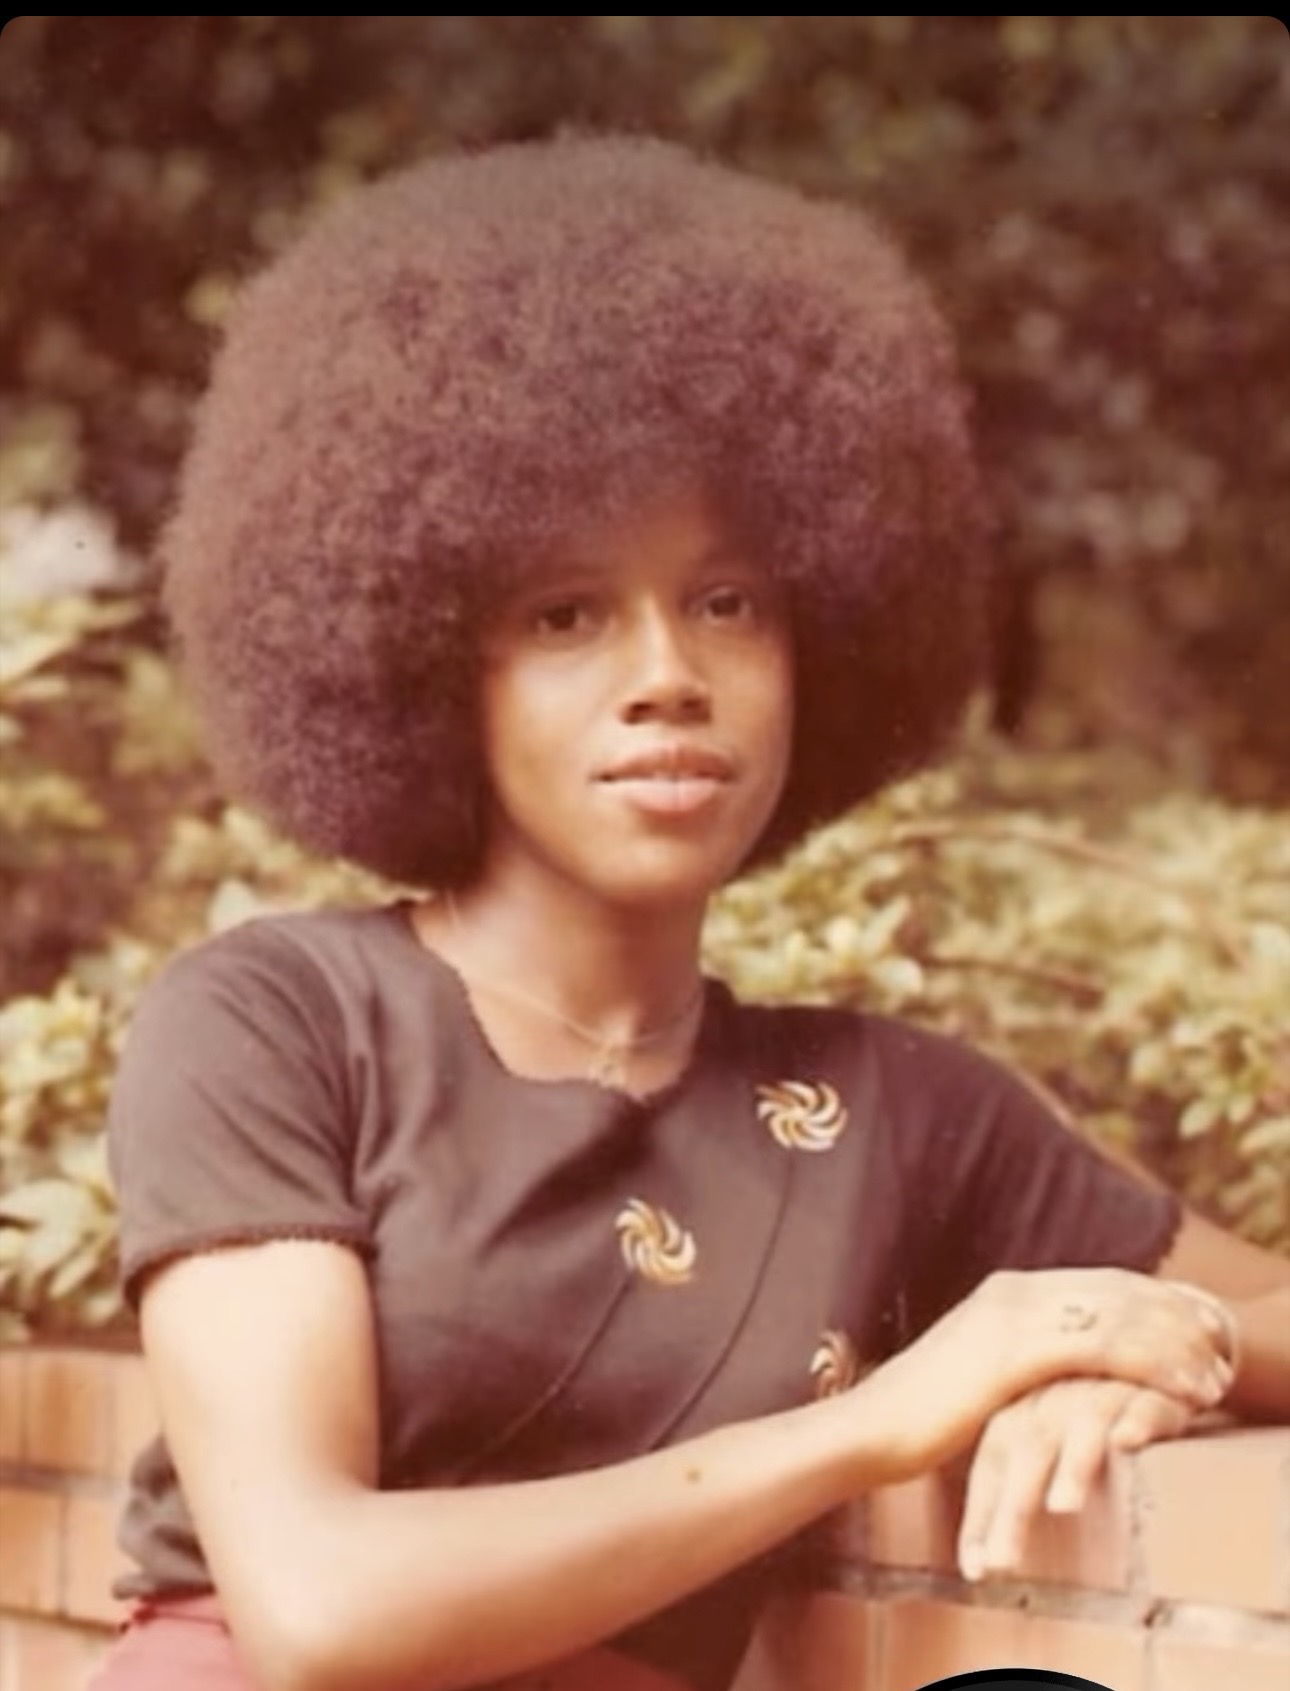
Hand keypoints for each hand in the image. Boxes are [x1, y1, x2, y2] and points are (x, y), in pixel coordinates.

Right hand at [854, 1267, 1232, 1479]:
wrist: (870, 1427)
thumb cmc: (918, 1417)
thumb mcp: (976, 1377)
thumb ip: (1014, 1360)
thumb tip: (1049, 1376)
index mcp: (1004, 1293)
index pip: (1096, 1283)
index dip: (1150, 1298)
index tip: (1192, 1320)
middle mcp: (1013, 1291)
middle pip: (1115, 1288)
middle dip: (1173, 1312)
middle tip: (1217, 1339)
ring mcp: (1013, 1316)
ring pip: (1118, 1313)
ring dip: (1175, 1341)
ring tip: (1213, 1373)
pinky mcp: (1016, 1352)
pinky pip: (1104, 1349)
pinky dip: (1154, 1366)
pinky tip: (1184, 1391)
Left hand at [956, 1377, 1196, 1581]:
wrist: (1158, 1336)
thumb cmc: (1097, 1395)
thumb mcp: (1055, 1425)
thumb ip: (1024, 1467)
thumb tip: (985, 1543)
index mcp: (1025, 1406)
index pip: (991, 1459)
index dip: (981, 1513)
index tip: (974, 1571)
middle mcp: (1057, 1395)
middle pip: (1025, 1449)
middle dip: (1013, 1507)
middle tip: (1002, 1563)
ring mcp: (1104, 1384)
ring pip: (1082, 1424)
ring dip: (1073, 1463)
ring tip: (1062, 1506)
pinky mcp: (1155, 1379)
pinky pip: (1144, 1399)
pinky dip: (1135, 1418)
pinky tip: (1127, 1441)